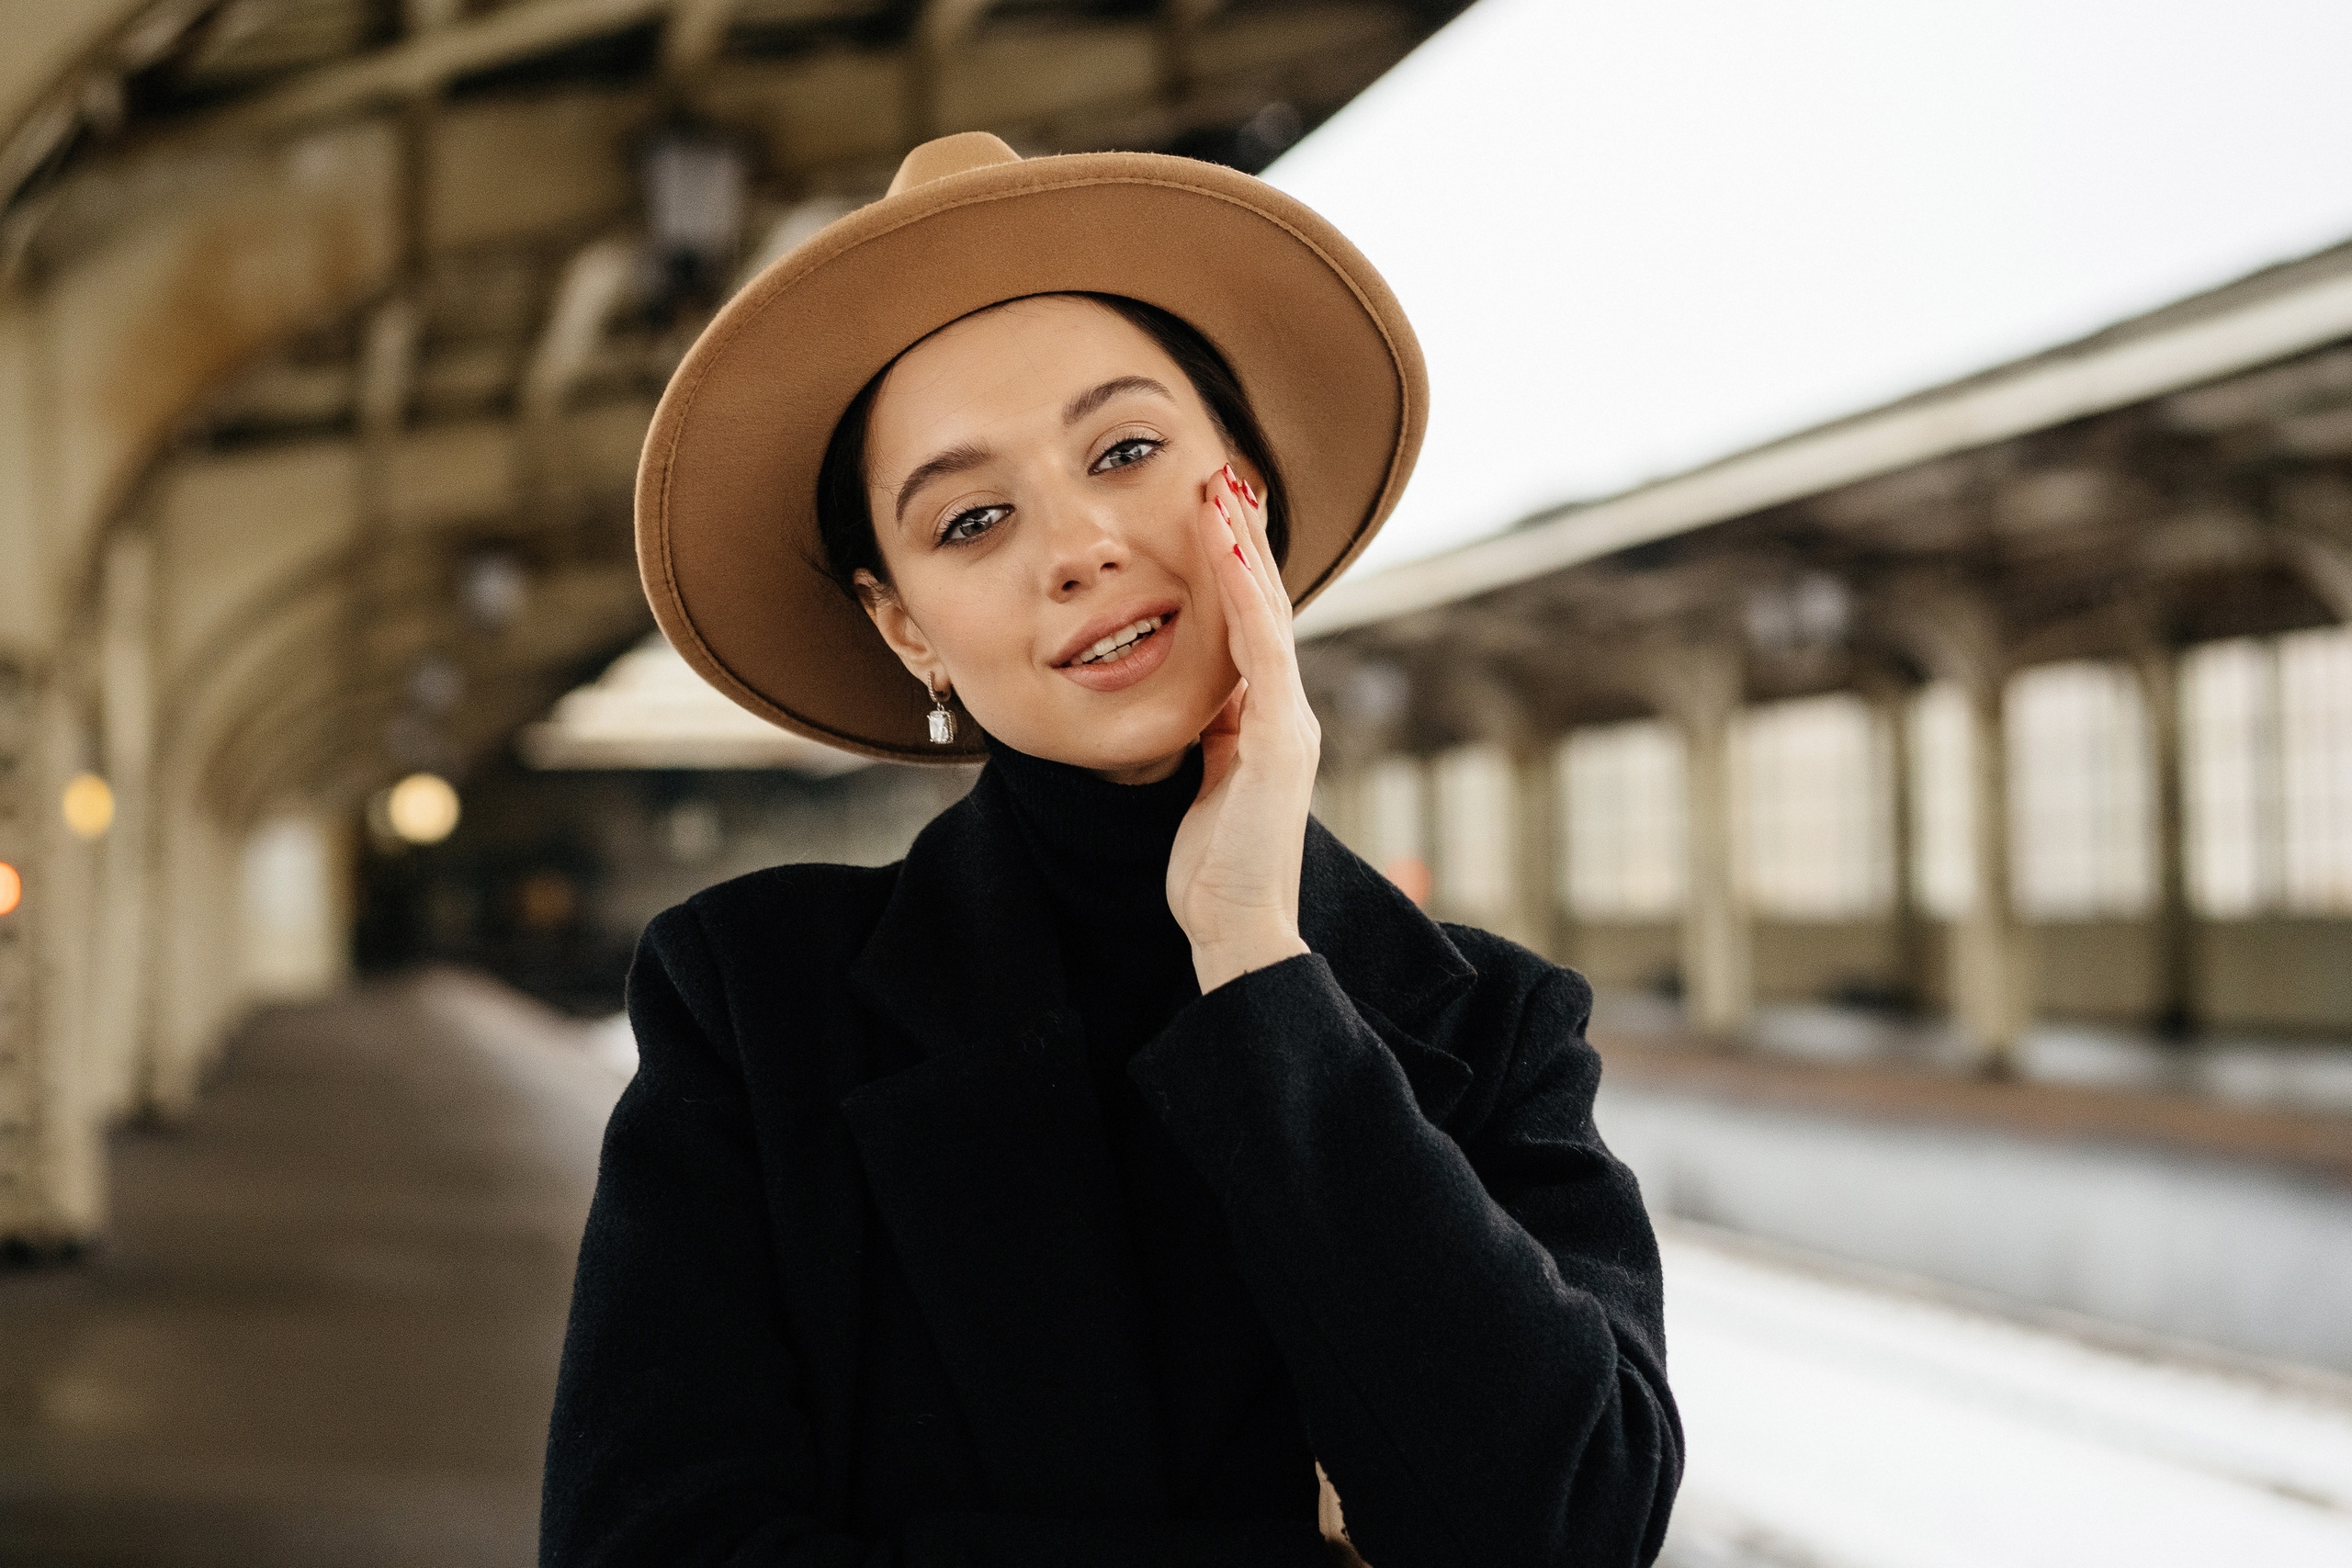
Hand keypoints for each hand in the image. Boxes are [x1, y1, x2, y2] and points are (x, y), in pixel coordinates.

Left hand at [1167, 462, 1318, 992]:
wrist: (1237, 927)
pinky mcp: (1279, 739)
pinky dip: (1243, 593)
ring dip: (1242, 549)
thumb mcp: (1207, 785)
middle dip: (1244, 542)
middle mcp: (1288, 714)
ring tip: (1221, 489)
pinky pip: (1260, 649)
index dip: (1236, 572)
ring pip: (1265, 615)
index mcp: (1267, 723)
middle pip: (1264, 608)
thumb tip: (1203, 707)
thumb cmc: (1214, 869)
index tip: (1214, 516)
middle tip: (1224, 476)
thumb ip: (1213, 740)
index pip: (1251, 630)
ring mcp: (1290, 724)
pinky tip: (1223, 546)